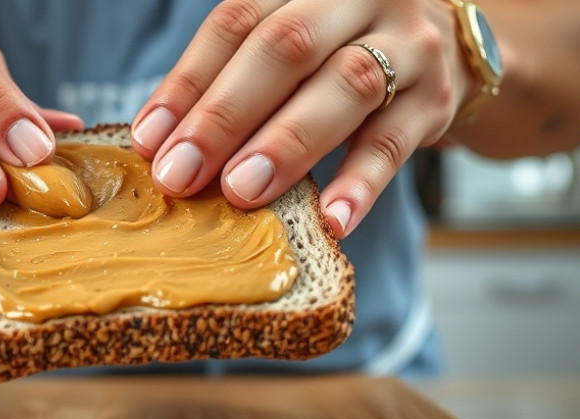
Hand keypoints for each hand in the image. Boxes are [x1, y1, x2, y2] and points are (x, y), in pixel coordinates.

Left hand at [131, 0, 475, 237]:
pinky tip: (331, 220)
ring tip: (243, 191)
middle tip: (181, 174)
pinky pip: (396, 141)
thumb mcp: (291, 50)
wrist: (445, 52)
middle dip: (224, 115)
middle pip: (285, 46)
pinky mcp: (436, 99)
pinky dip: (361, 184)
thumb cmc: (338, 55)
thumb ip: (234, 81)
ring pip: (345, 85)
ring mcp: (406, 43)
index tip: (149, 141)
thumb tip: (162, 146)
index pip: (236, 22)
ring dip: (286, 143)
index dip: (188, 83)